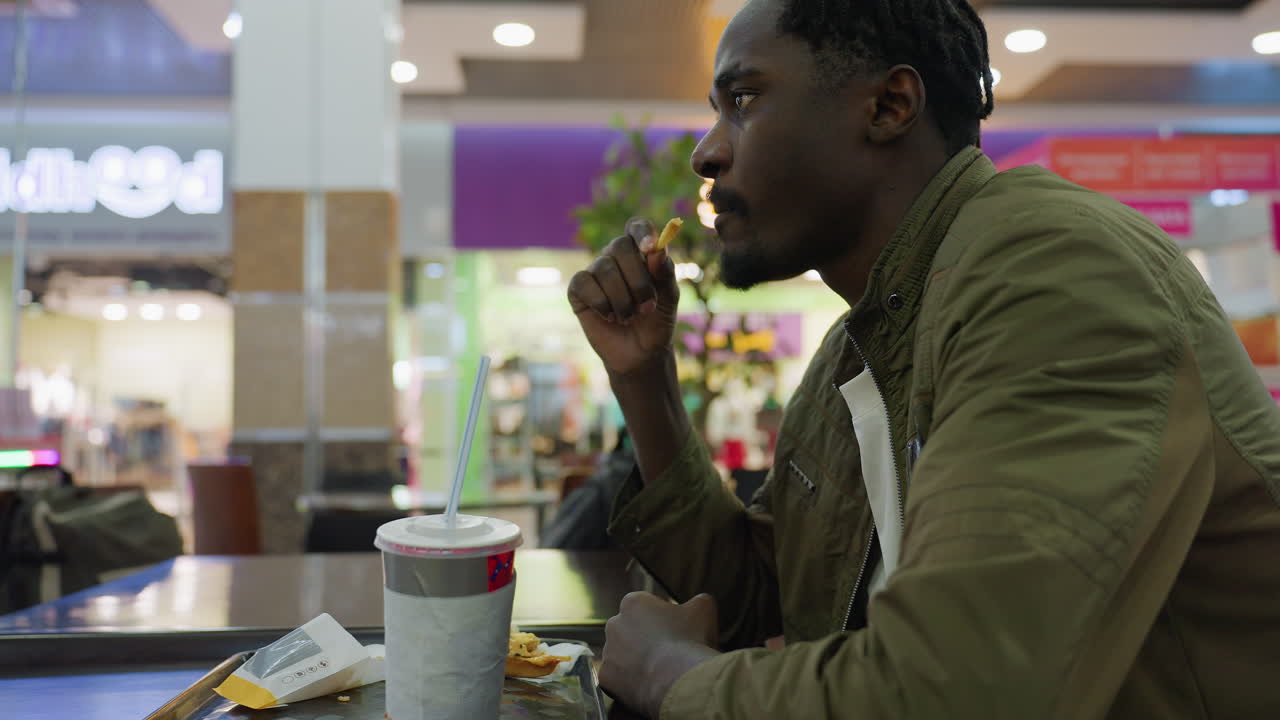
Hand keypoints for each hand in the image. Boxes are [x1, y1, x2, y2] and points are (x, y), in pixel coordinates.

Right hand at [567, 218, 679, 378]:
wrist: (640, 353)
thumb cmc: (657, 321)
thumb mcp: (669, 297)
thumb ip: (665, 272)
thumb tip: (657, 250)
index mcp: (640, 252)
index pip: (637, 226)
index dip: (642, 233)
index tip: (650, 248)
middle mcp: (615, 256)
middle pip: (619, 245)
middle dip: (637, 279)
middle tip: (647, 306)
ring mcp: (595, 271)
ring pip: (604, 268)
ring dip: (622, 299)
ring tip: (630, 317)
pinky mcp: (578, 289)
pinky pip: (585, 283)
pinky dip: (602, 303)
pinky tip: (610, 317)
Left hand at [599, 592, 721, 718]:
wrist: (677, 679)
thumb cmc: (689, 640)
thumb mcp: (703, 610)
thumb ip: (698, 601)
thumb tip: (700, 602)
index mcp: (633, 603)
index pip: (645, 608)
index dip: (662, 620)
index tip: (675, 632)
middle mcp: (614, 624)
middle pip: (630, 630)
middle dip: (644, 639)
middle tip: (667, 653)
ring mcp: (607, 652)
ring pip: (622, 656)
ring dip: (636, 661)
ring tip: (659, 672)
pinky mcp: (606, 678)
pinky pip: (618, 680)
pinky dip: (630, 684)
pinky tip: (649, 686)